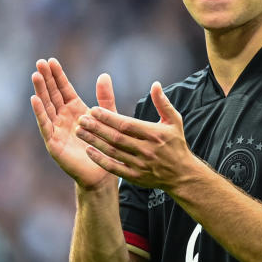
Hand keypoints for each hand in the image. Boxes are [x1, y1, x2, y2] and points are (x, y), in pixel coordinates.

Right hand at [30, 58, 117, 190]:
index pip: (64, 89)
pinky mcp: (53, 143)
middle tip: (40, 62)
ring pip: (47, 107)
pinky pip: (45, 125)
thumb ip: (105, 98)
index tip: (51, 60)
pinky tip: (34, 99)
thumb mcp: (108, 117)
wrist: (102, 173)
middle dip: (46, 79)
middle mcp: (63, 118)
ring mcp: (56, 129)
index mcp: (75, 110)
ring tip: (35, 75)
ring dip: (41, 91)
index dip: (58, 76)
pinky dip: (40, 112)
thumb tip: (104, 75)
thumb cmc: (105, 146)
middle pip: (53, 94)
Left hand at [77, 81, 198, 190]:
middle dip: (97, 128)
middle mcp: (147, 149)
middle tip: (81, 119)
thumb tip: (155, 84)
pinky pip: (114, 168)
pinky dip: (100, 159)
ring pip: (112, 151)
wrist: (182, 174)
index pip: (126, 124)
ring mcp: (140, 164)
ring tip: (79, 132)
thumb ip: (163, 103)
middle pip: (116, 137)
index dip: (108, 117)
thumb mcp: (174, 121)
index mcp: (154, 134)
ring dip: (94, 141)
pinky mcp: (135, 177)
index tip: (93, 110)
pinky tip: (88, 150)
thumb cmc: (176, 144)